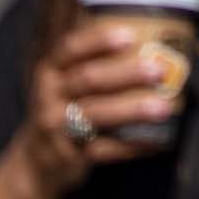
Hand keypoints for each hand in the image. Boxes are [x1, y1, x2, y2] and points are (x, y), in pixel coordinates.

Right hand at [22, 23, 180, 194]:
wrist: (34, 162)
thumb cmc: (61, 111)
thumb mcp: (62, 85)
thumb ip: (89, 64)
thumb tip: (147, 39)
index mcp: (49, 72)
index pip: (70, 49)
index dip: (98, 41)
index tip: (130, 36)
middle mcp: (48, 96)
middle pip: (88, 80)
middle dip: (126, 74)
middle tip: (159, 70)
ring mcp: (56, 127)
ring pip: (96, 114)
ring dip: (132, 110)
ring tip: (164, 107)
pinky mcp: (69, 155)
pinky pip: (104, 149)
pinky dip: (132, 145)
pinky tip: (157, 141)